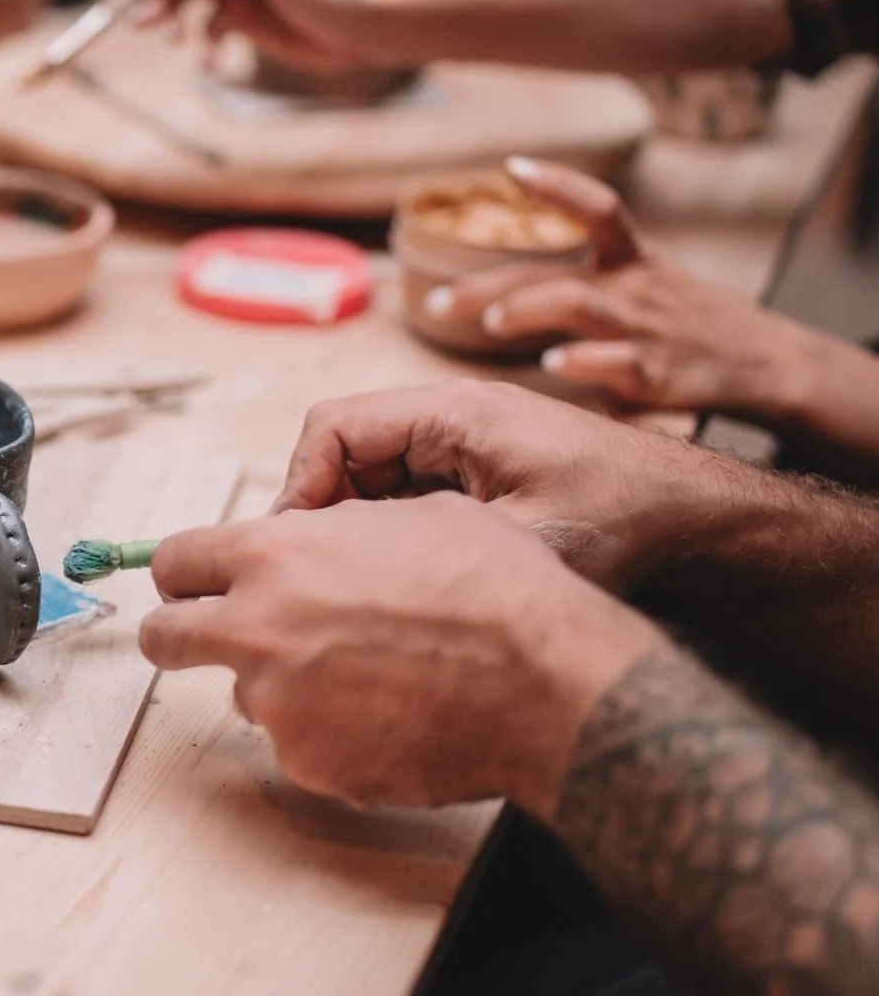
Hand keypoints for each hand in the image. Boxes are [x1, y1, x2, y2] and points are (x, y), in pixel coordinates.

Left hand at [139, 495, 661, 814]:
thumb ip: (330, 532)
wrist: (547, 681)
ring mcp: (279, 705)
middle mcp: (258, 630)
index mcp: (274, 557)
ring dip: (282, 686)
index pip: (177, 560)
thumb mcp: (409, 519)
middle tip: (215, 637)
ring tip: (365, 677)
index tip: (193, 586)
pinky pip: (300, 744)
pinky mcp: (310, 764)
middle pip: (166, 637)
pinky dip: (332, 734)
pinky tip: (392, 716)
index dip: (186, 573)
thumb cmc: (494, 589)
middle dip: (182, 634)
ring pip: (246, 694)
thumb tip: (303, 538)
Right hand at [271, 379, 736, 589]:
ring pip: (371, 472)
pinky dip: (391, 528)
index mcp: (454, 413)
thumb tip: (332, 566)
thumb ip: (417, 544)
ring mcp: (464, 439)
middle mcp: (452, 415)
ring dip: (356, 523)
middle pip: (343, 448)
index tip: (295, 547)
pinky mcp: (478, 466)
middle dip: (322, 510)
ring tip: (360, 582)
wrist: (699, 516)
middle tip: (319, 574)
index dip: (299, 486)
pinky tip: (403, 576)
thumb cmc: (623, 520)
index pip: (332, 427)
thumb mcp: (515, 541)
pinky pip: (406, 488)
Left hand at [427, 158, 819, 416]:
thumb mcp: (637, 279)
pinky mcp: (658, 373)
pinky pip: (618, 363)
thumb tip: (490, 287)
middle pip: (556, 274)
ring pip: (580, 307)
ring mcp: (645, 327)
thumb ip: (571, 279)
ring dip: (529, 311)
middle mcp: (633, 285)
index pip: (597, 207)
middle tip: (437, 303)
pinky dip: (582, 363)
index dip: (557, 183)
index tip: (511, 166)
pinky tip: (551, 366)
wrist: (761, 362)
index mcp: (629, 258)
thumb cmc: (679, 318)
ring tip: (490, 322)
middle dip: (490, 286)